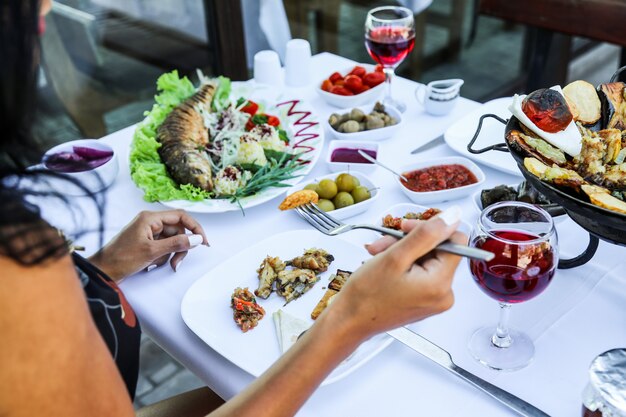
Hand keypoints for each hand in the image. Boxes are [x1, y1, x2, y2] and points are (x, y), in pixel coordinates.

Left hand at [89, 210, 207, 281]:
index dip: (195, 228)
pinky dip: (164, 256)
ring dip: (172, 253)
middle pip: (178, 230)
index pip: (181, 216)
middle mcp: (150, 222)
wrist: (102, 271)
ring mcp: (148, 232)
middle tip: (179, 261)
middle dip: (181, 246)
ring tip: (167, 264)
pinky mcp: (146, 242)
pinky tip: (155, 264)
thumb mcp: (152, 252)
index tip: (202, 241)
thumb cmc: (120, 259)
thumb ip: (176, 244)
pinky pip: (164, 246)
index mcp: (150, 218)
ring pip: (172, 240)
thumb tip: (196, 239)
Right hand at [331, 207, 465, 339]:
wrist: (350, 321)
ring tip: (379, 253)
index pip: (454, 241)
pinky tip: (384, 263)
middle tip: (385, 242)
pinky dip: (402, 262)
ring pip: (426, 258)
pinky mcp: (424, 299)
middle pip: (438, 249)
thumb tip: (452, 217)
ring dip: (402, 249)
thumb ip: (426, 234)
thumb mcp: (396, 256)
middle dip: (409, 240)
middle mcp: (443, 294)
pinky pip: (420, 271)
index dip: (430, 229)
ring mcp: (434, 298)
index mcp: (441, 284)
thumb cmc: (367, 295)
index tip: (407, 228)